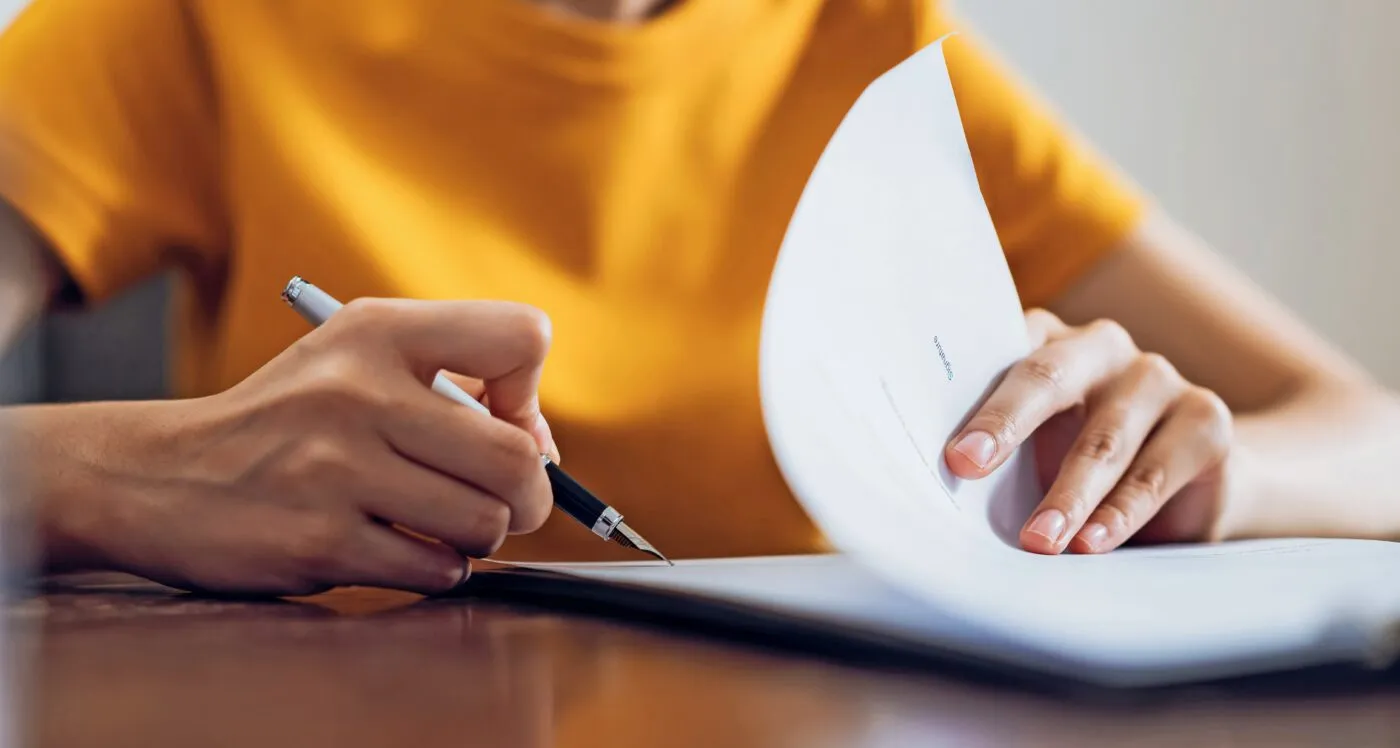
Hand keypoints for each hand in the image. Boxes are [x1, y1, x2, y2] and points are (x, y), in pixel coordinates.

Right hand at [12, 298, 559, 594]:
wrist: (158, 476)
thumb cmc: (287, 421)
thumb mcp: (356, 359)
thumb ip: (456, 382)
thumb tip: (544, 450)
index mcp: (378, 332)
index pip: (521, 338)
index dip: (530, 394)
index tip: (499, 422)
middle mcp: (358, 392)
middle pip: (518, 458)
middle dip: (529, 494)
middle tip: (501, 502)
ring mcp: (337, 469)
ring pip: (484, 522)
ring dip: (477, 536)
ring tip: (435, 523)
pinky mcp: (320, 540)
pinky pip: (435, 569)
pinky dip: (435, 569)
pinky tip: (396, 547)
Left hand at [943, 309, 1234, 553]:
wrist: (1187, 487)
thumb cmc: (1078, 463)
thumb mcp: (1032, 452)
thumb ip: (995, 450)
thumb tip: (939, 485)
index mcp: (1045, 341)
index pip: (999, 354)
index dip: (970, 398)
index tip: (949, 450)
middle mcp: (1101, 346)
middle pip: (1048, 378)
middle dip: (1005, 424)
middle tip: (967, 467)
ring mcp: (1157, 377)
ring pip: (1103, 437)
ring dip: (1067, 494)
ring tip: (1039, 540)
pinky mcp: (1204, 418)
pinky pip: (1156, 470)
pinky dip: (1121, 512)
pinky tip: (1093, 542)